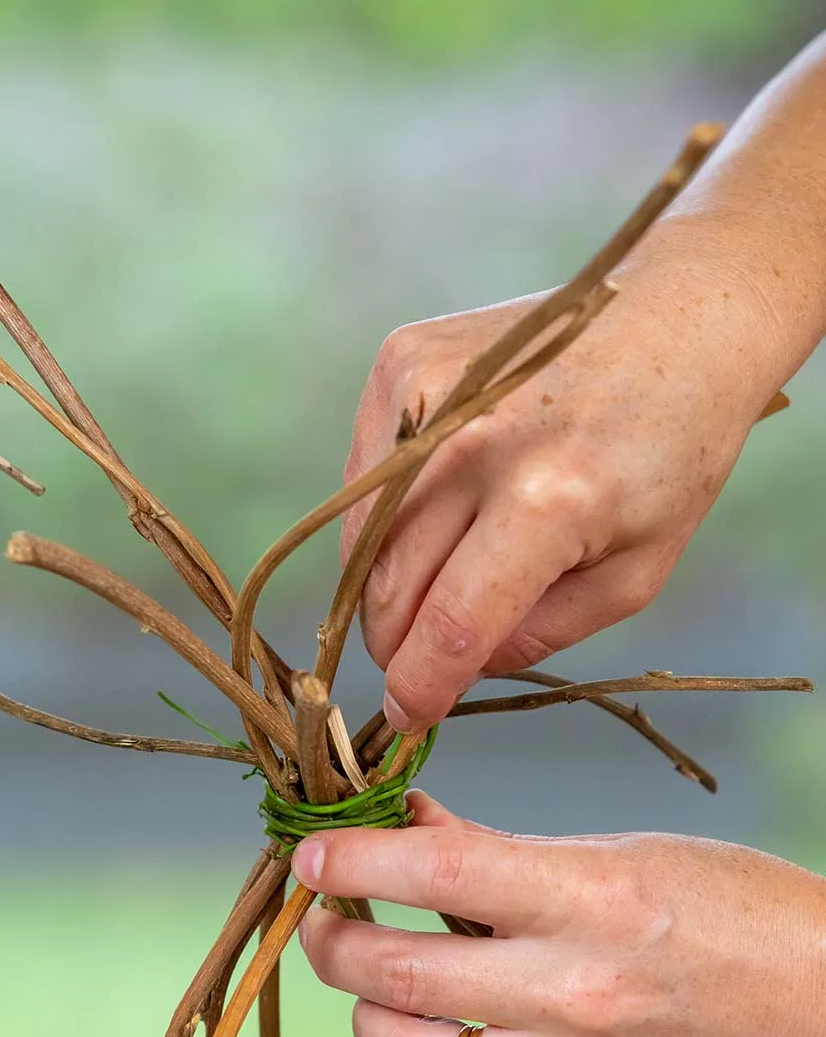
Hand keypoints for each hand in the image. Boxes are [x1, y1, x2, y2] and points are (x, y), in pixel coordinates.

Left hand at [293, 792, 825, 1036]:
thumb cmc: (726, 906)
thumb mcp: (613, 850)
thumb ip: (493, 846)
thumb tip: (399, 822)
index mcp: (586, 897)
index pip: (430, 869)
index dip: (349, 859)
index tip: (310, 858)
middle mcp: (576, 990)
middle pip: (397, 971)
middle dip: (333, 943)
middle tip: (328, 926)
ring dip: (371, 1020)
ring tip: (386, 996)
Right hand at [343, 223, 781, 731]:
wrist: (677, 317)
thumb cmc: (671, 451)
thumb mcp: (637, 572)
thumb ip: (540, 636)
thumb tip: (453, 669)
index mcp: (550, 500)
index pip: (450, 626)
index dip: (419, 689)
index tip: (408, 719)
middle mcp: (474, 441)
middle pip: (389, 589)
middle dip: (397, 643)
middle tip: (422, 658)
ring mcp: (426, 392)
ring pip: (361, 541)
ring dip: (385, 586)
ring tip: (440, 580)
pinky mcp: (400, 362)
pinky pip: (360, 481)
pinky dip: (384, 520)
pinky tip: (438, 508)